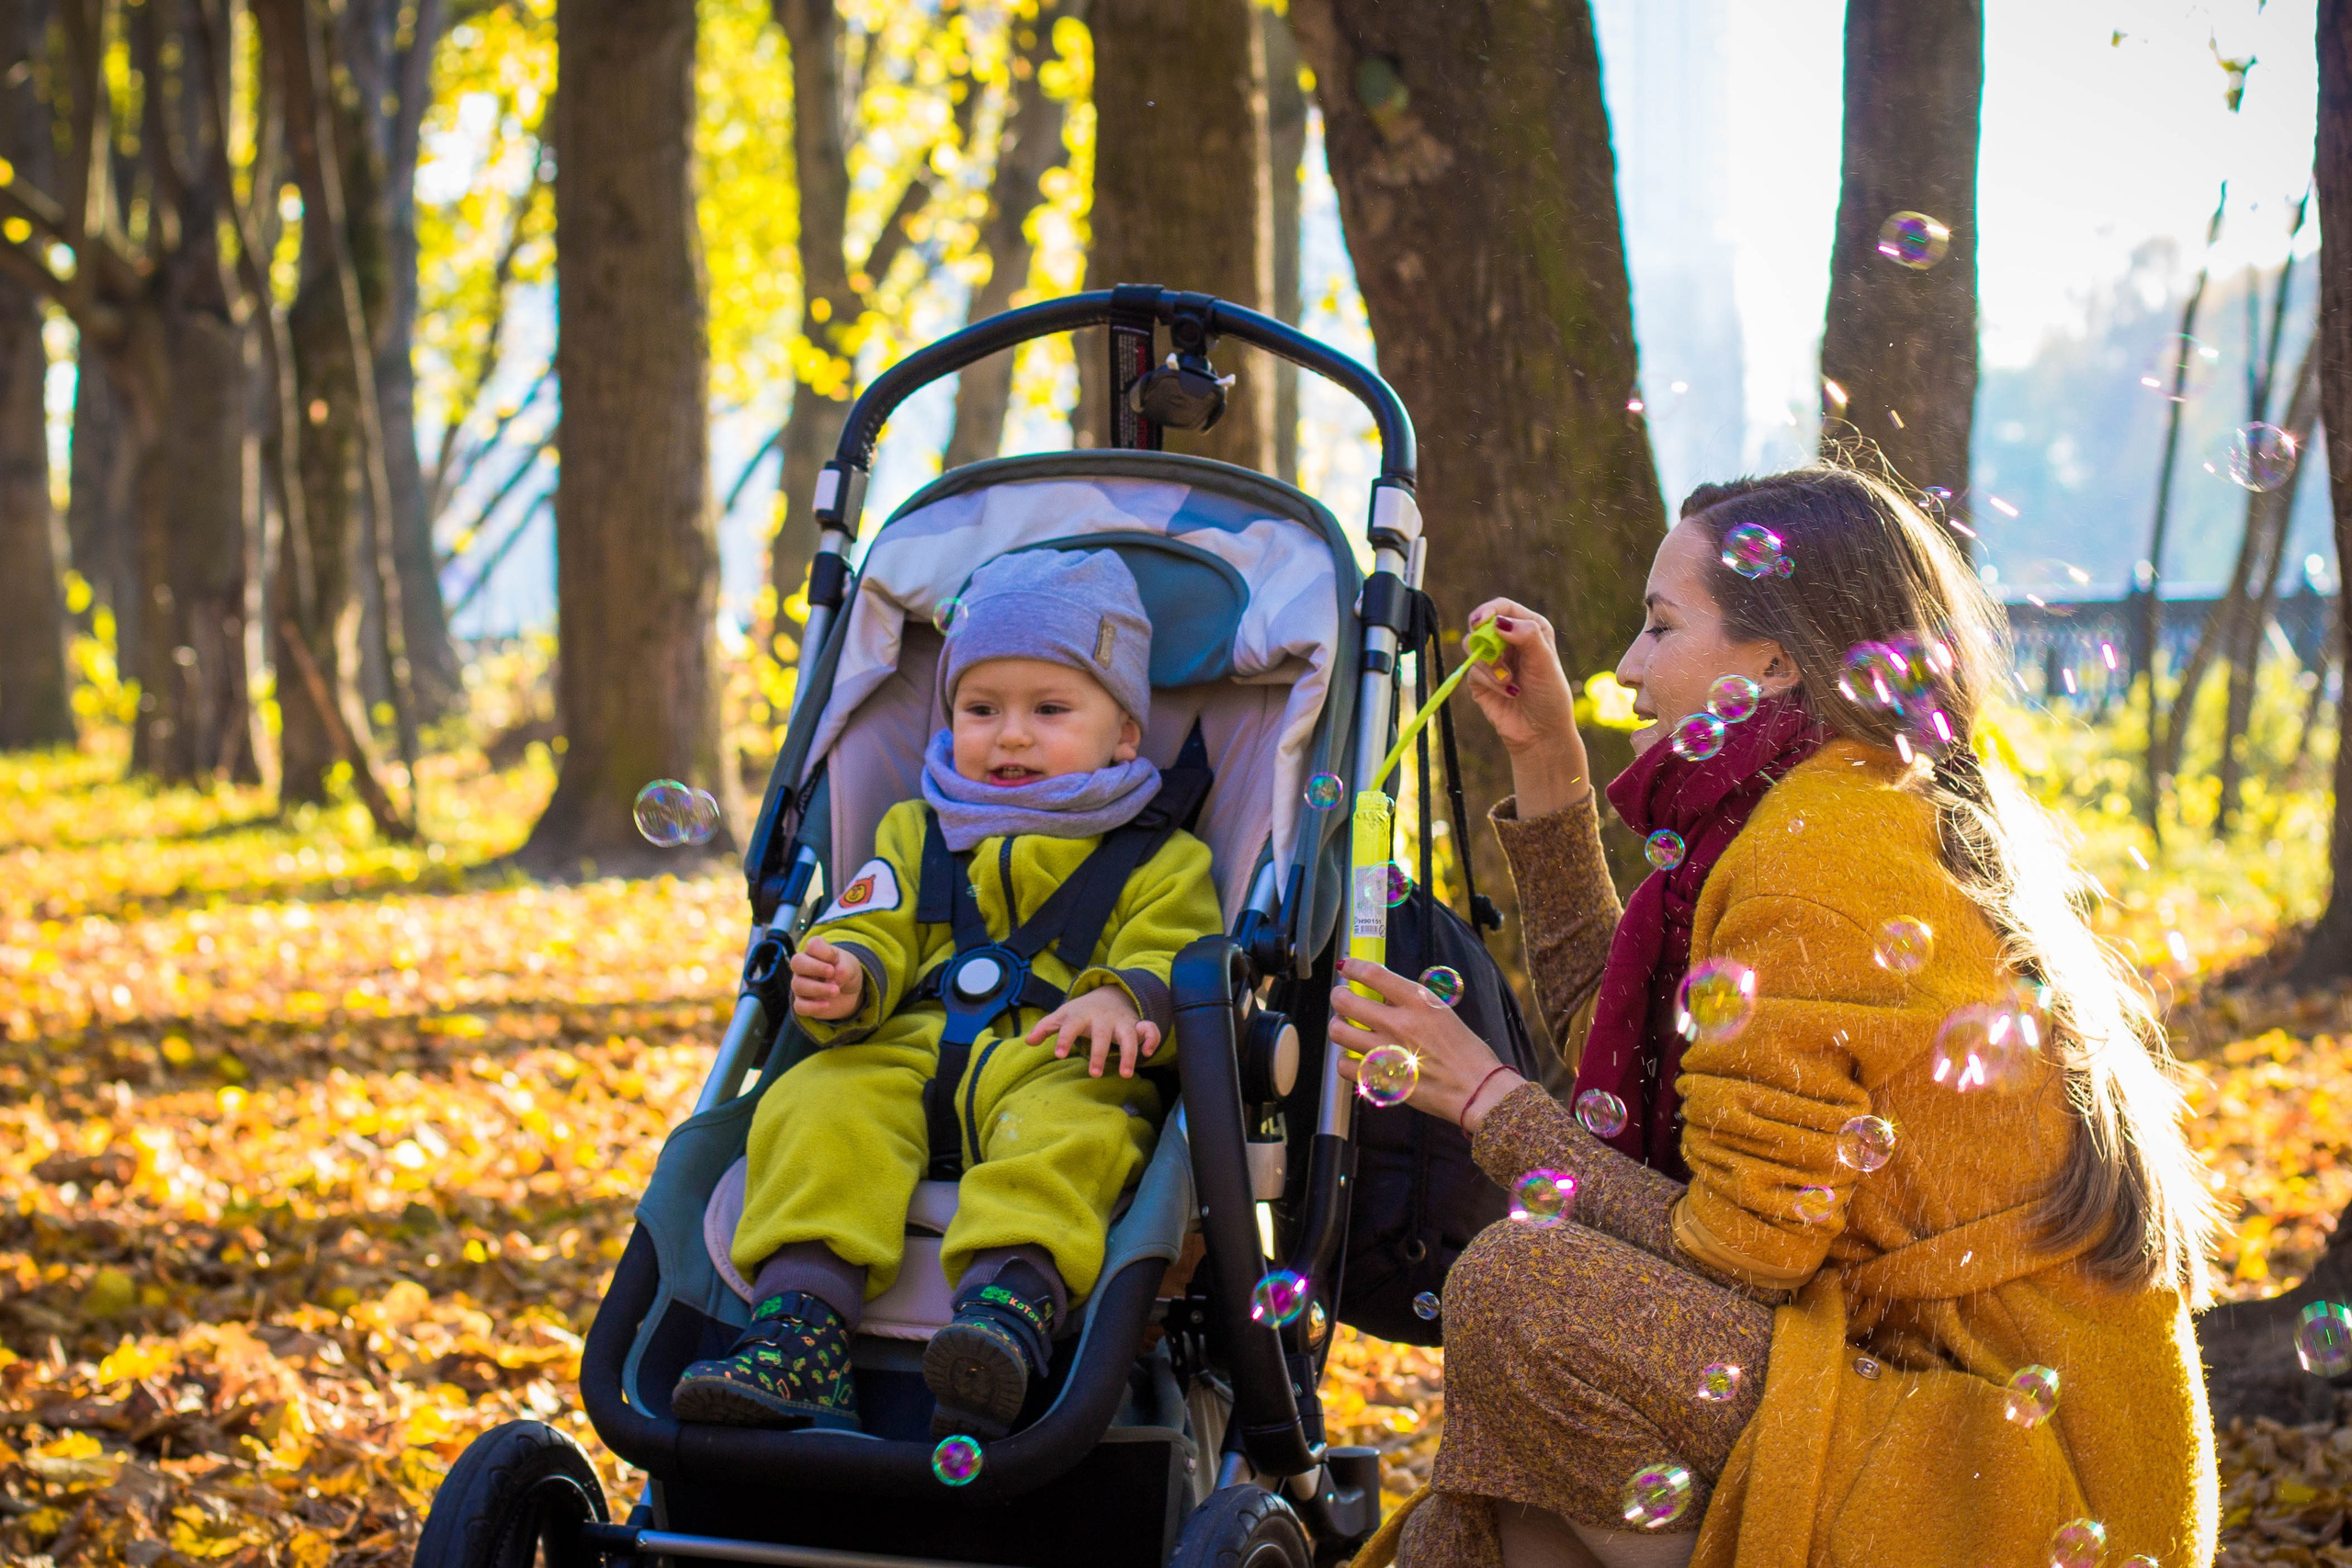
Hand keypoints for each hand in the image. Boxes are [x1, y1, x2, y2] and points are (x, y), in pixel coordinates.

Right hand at [790, 936, 864, 1019]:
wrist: (848, 991)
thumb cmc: (845, 971)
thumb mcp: (850, 965)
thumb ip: (844, 967)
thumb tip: (835, 977)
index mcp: (814, 952)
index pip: (812, 945)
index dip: (824, 951)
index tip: (836, 958)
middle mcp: (803, 967)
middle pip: (797, 962)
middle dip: (815, 967)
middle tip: (831, 972)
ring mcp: (801, 985)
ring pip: (798, 985)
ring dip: (818, 988)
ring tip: (836, 991)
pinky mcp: (803, 1003)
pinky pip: (800, 1006)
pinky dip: (813, 1006)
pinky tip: (827, 1004)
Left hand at [1027, 987, 1161, 1078]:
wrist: (1107, 994)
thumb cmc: (1079, 1013)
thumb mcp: (1061, 1016)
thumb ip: (1045, 1028)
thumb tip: (1028, 1041)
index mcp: (1080, 1016)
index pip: (1070, 1026)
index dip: (1065, 1039)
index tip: (1059, 1054)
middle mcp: (1102, 1019)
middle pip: (1102, 1035)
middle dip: (1100, 1053)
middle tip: (1095, 1073)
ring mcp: (1121, 1022)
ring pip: (1130, 1035)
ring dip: (1129, 1053)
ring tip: (1125, 1074)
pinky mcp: (1136, 1025)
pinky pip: (1149, 1029)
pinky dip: (1152, 1039)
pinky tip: (1147, 1053)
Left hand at [1329, 957, 1524, 1133]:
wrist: (1476, 1090)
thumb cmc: (1465, 1052)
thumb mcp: (1442, 1012)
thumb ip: (1409, 1001)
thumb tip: (1381, 991)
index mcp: (1418, 1002)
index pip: (1373, 974)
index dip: (1352, 967)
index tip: (1346, 967)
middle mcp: (1398, 1024)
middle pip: (1346, 1001)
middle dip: (1338, 996)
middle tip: (1342, 999)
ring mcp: (1386, 1053)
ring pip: (1339, 1031)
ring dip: (1338, 1026)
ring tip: (1345, 1027)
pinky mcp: (1381, 1079)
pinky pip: (1344, 1065)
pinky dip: (1345, 1060)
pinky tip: (1355, 1058)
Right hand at [1463, 600, 1578, 755]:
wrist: (1541, 732)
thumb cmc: (1550, 695)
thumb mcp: (1544, 662)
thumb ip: (1526, 636)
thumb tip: (1498, 622)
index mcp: (1529, 628)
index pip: (1503, 608)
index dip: (1488, 611)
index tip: (1479, 622)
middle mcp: (1510, 641)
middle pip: (1481, 624)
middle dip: (1485, 640)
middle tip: (1497, 657)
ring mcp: (1494, 659)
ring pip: (1472, 647)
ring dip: (1490, 665)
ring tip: (1509, 681)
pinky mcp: (1481, 679)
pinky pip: (1472, 670)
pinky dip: (1490, 681)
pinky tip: (1509, 692)